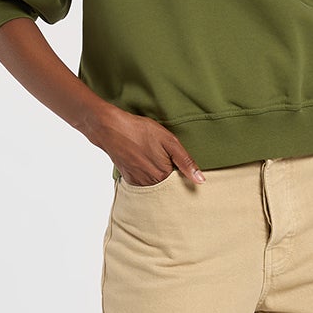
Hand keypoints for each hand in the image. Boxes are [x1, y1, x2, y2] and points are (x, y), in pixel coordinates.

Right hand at [91, 105, 206, 186]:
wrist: (111, 128)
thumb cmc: (141, 130)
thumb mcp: (169, 141)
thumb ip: (186, 162)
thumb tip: (201, 181)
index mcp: (163, 175)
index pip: (180, 180)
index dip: (180, 169)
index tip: (174, 158)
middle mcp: (150, 183)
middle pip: (167, 183)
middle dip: (168, 172)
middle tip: (159, 154)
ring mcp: (138, 182)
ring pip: (155, 183)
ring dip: (156, 174)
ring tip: (150, 156)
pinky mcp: (128, 179)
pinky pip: (143, 182)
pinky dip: (145, 173)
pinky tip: (142, 160)